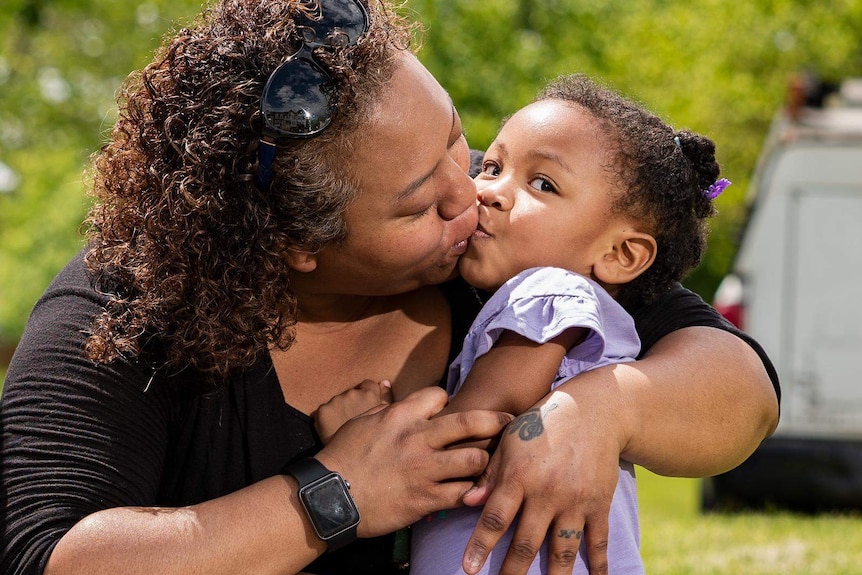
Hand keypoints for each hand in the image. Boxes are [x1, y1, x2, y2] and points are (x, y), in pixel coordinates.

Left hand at [314, 379, 393, 443]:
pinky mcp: (323, 411)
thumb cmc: (372, 441)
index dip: (368, 394)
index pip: (369, 384)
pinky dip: (328, 417)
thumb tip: (385, 382)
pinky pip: (325, 410)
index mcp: (369, 394)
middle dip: (354, 402)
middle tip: (356, 419)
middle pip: (353, 393)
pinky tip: (333, 428)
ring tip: (344, 425)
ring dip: (341, 409)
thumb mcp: (385, 420)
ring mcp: (335, 401)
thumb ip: (387, 398)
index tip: (367, 405)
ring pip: (339, 402)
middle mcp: (352, 393)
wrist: (349, 461)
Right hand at [315, 386, 512, 537]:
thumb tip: (402, 403)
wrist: (329, 497)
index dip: (450, 402)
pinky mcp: (426, 499)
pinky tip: (476, 493)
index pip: (440, 396)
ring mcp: (424, 470)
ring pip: (475, 459)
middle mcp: (417, 439)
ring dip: (485, 462)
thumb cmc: (342, 457)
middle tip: (509, 423)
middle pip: (471, 422)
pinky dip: (473, 493)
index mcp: (400, 416)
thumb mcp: (362, 422)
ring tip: (489, 465)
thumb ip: (388, 411)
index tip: (453, 411)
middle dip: (495, 421)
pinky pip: (464, 494)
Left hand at [460, 390, 623, 574]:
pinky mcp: (599, 504)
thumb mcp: (509, 439)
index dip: (480, 546)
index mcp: (520, 476)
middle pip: (526, 542)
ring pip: (562, 550)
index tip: (468, 569)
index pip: (495, 518)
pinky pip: (598, 541)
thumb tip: (467, 502)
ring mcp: (575, 500)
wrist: (592, 410)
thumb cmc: (541, 423)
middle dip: (512, 571)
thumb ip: (489, 473)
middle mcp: (547, 492)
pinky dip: (598, 566)